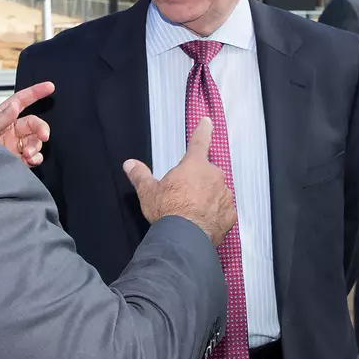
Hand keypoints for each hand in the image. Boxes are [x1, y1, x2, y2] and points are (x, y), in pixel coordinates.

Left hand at [0, 81, 52, 166]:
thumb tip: (14, 106)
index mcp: (2, 117)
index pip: (21, 101)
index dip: (35, 92)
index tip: (49, 86)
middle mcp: (12, 130)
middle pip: (34, 123)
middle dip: (41, 128)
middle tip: (44, 136)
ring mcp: (17, 145)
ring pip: (36, 140)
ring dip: (36, 147)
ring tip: (27, 155)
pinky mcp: (20, 159)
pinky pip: (35, 156)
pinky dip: (36, 158)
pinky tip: (30, 161)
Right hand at [122, 117, 236, 244]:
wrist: (185, 238)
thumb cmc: (167, 210)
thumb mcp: (148, 192)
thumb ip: (140, 176)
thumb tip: (128, 164)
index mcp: (195, 165)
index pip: (199, 142)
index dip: (203, 130)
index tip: (208, 121)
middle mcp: (214, 176)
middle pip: (207, 173)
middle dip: (199, 180)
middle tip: (185, 196)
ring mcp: (225, 196)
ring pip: (217, 191)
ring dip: (208, 197)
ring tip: (193, 212)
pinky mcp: (230, 215)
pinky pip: (223, 211)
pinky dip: (216, 214)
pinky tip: (204, 222)